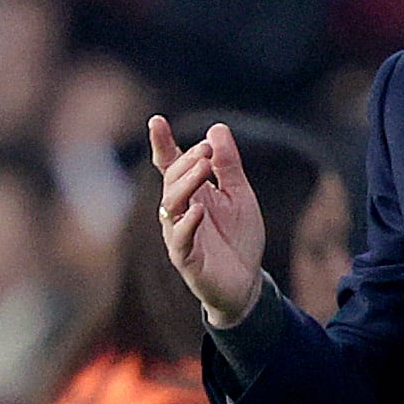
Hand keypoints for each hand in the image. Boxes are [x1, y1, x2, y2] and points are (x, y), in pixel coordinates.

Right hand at [147, 115, 268, 326]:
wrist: (247, 282)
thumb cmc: (239, 238)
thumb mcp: (239, 195)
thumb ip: (228, 165)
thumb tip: (216, 129)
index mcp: (191, 193)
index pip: (171, 165)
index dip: (162, 144)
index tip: (156, 120)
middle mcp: (179, 211)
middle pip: (171, 180)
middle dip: (187, 162)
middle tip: (207, 151)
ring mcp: (179, 235)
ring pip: (171, 205)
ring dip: (186, 183)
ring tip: (205, 168)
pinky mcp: (186, 259)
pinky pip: (180, 239)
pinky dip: (188, 222)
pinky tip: (199, 208)